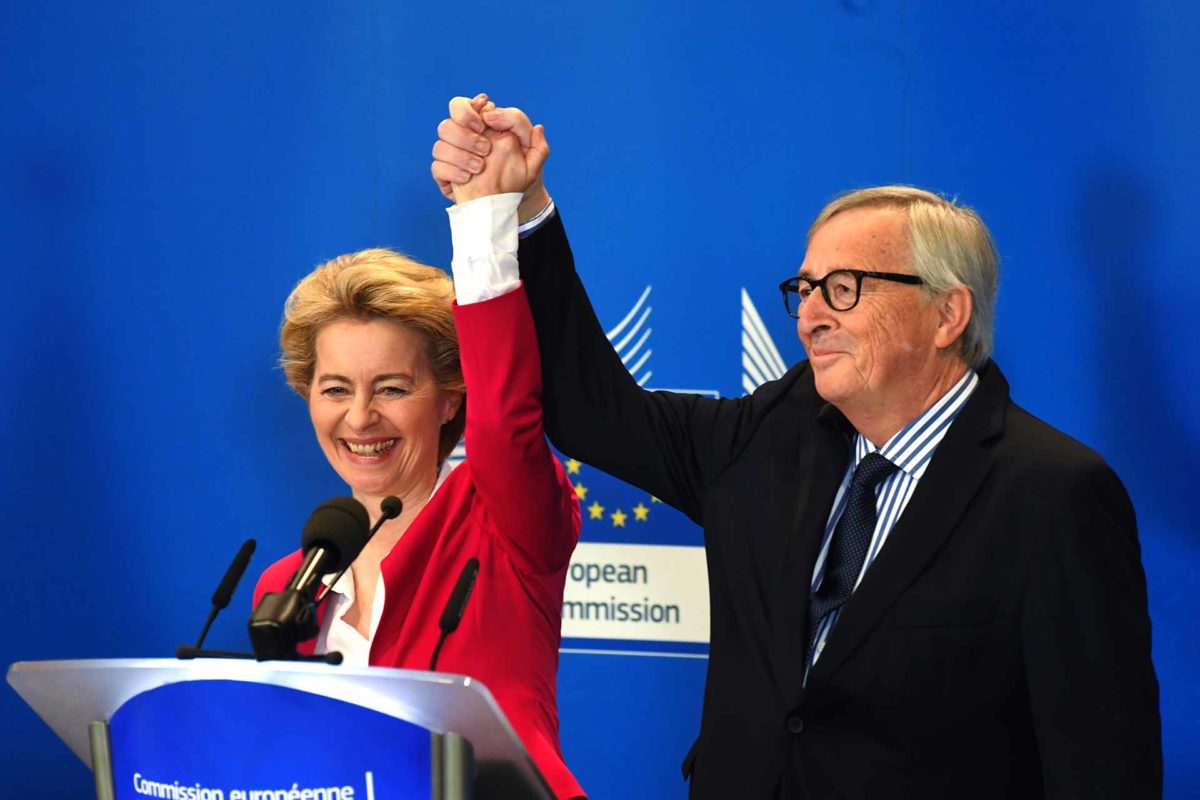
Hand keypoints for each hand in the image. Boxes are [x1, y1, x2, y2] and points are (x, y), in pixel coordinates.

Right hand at [432, 95, 550, 221]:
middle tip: (485, 148)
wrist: (509, 202)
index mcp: (480, 127)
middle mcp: (461, 139)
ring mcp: (451, 157)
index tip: (485, 123)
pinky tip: (468, 178)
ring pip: (439, 145)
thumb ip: (537, 143)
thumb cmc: (520, 175)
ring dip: (460, 155)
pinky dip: (452, 172)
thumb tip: (537, 127)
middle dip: (464, 134)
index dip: (468, 111)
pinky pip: (437, 168)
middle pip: (446, 124)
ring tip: (480, 167)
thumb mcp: (533, 159)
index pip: (462, 106)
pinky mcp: (445, 175)